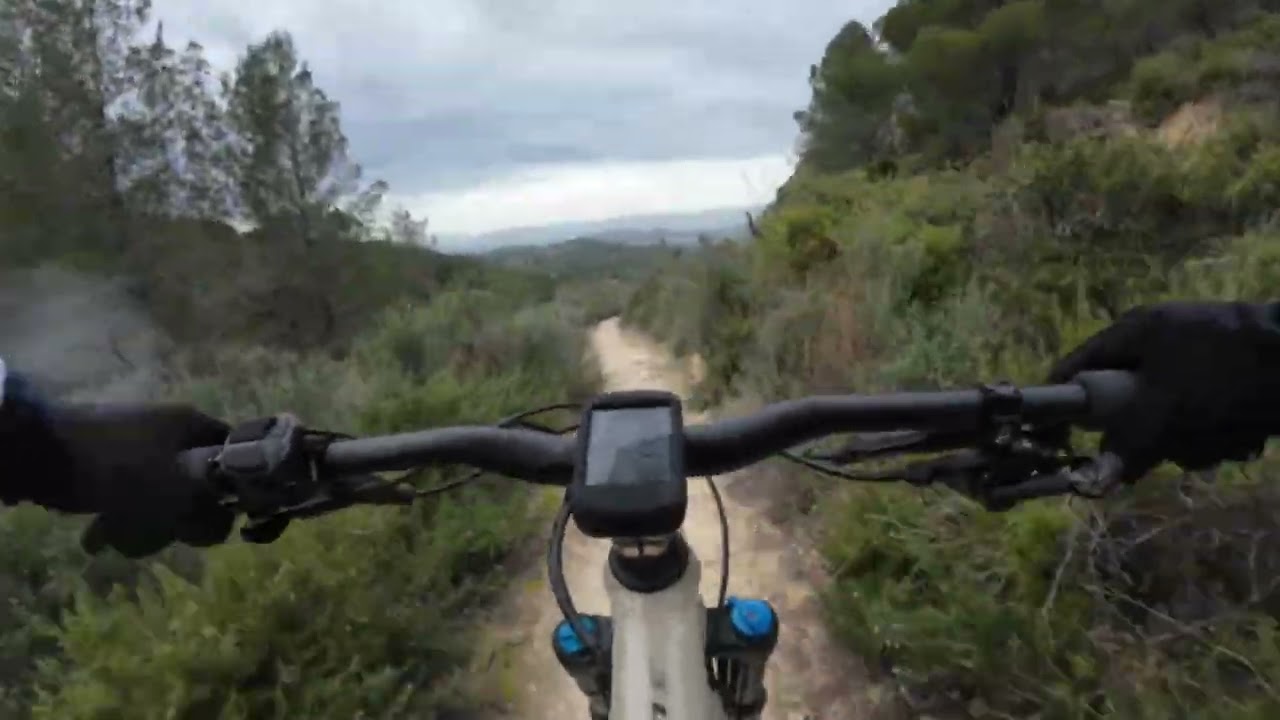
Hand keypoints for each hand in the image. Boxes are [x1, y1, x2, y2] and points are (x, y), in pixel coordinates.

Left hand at [42, 403, 277, 556]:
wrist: (38, 451)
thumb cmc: (114, 467)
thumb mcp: (172, 491)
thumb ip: (209, 508)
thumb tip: (229, 524)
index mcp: (191, 424)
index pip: (235, 455)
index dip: (236, 487)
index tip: (224, 517)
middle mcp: (170, 429)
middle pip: (200, 478)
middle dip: (186, 513)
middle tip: (172, 534)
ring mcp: (138, 442)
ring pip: (165, 490)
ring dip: (151, 520)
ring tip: (128, 540)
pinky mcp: (110, 459)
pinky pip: (132, 492)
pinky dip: (124, 515)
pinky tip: (105, 535)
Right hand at [1048, 301, 1279, 480]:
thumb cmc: (1224, 380)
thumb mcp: (1164, 414)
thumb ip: (1122, 447)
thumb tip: (1087, 483)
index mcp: (1135, 331)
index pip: (1077, 367)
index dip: (1064, 405)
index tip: (1062, 444)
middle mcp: (1162, 339)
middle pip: (1125, 398)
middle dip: (1145, 435)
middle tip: (1156, 457)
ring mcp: (1200, 356)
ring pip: (1170, 412)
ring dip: (1191, 440)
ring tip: (1218, 444)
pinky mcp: (1233, 375)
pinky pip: (1206, 412)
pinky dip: (1221, 432)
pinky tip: (1242, 439)